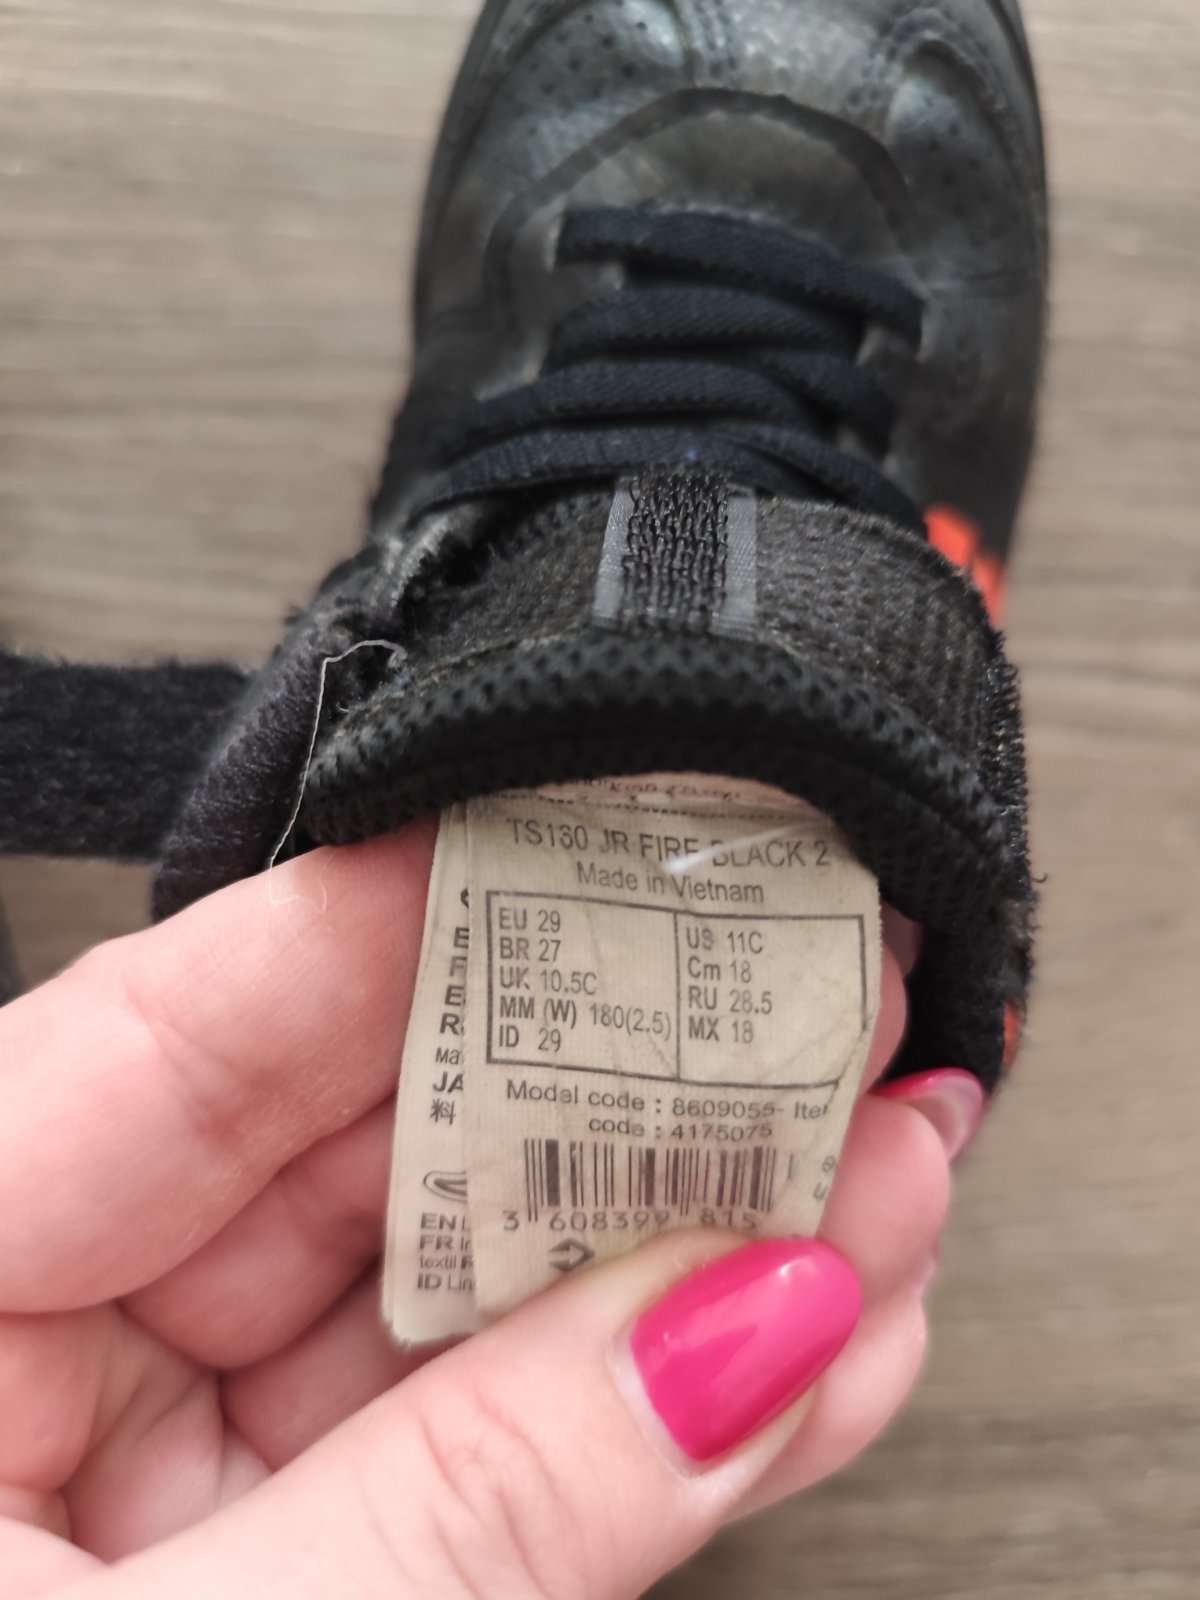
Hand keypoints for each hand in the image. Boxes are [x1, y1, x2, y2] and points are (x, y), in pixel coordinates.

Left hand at [0, 826, 956, 1597]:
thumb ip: (470, 1514)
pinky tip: (802, 1333)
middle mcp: (35, 1323)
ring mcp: (155, 1444)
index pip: (210, 1016)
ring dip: (679, 1247)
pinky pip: (464, 1427)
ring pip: (453, 1286)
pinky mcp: (251, 1545)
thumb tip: (742, 1328)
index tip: (642, 849)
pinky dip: (634, 1402)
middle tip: (817, 1011)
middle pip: (371, 1136)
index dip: (443, 914)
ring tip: (876, 1169)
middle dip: (620, 1085)